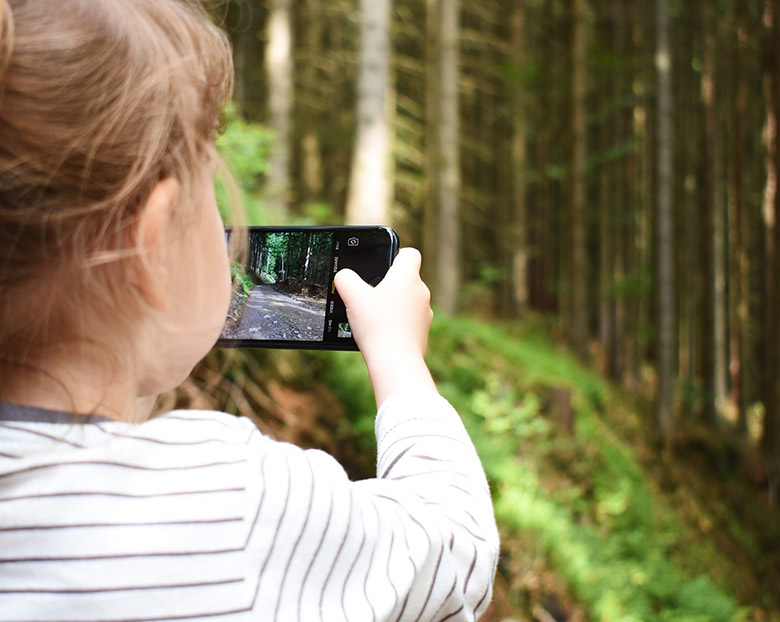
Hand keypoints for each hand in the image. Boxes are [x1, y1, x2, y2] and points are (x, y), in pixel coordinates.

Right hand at [335, 248, 436, 406]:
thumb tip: (343, 276)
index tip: (383, 264)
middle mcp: (421, 293)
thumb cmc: (376, 325)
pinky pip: (408, 323)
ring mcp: (425, 314)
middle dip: (389, 285)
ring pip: (408, 302)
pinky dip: (397, 325)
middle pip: (406, 280)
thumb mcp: (352, 296)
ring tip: (373, 317)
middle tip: (370, 295)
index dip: (396, 254)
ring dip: (393, 306)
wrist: (395, 361)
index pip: (409, 254)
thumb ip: (345, 279)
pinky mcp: (422, 333)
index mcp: (407, 277)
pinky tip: (381, 334)